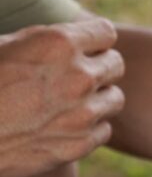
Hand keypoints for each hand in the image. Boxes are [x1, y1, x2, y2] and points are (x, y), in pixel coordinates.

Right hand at [0, 18, 124, 176]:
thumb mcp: (7, 45)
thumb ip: (48, 41)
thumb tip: (76, 39)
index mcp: (59, 44)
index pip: (105, 32)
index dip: (94, 40)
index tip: (83, 49)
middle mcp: (78, 77)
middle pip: (116, 65)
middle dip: (100, 68)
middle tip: (77, 77)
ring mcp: (83, 114)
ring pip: (115, 98)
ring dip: (98, 99)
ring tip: (72, 102)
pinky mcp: (81, 144)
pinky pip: (104, 130)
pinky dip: (89, 129)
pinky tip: (65, 126)